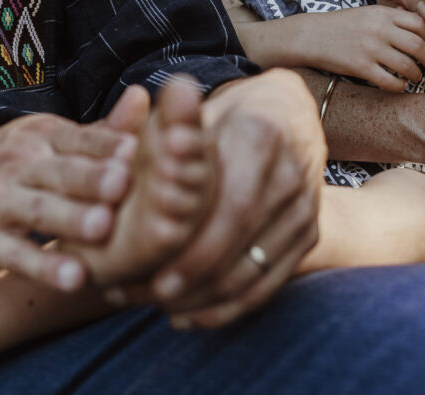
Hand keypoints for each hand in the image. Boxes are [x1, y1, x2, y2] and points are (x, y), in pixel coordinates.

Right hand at [0, 86, 149, 290]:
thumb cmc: (5, 166)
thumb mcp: (43, 140)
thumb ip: (97, 132)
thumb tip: (145, 97)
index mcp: (41, 137)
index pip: (81, 139)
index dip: (110, 145)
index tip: (140, 150)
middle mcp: (19, 165)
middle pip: (63, 172)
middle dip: (93, 177)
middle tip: (125, 183)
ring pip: (40, 211)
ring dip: (72, 219)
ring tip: (103, 227)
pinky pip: (18, 256)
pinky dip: (45, 267)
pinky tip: (73, 278)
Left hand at [131, 69, 326, 327]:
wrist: (289, 113)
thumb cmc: (225, 114)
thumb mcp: (195, 110)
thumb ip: (161, 134)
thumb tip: (116, 155)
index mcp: (259, 139)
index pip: (231, 210)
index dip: (193, 252)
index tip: (149, 277)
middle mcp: (290, 175)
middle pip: (239, 250)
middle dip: (187, 284)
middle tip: (133, 296)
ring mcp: (304, 209)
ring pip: (253, 277)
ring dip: (200, 302)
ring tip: (149, 304)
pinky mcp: (308, 234)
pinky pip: (268, 286)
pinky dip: (226, 309)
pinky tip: (186, 315)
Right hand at [301, 6, 424, 91]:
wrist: (312, 35)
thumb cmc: (341, 25)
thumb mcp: (368, 13)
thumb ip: (391, 19)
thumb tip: (417, 29)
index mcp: (383, 14)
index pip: (419, 24)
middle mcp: (379, 29)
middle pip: (418, 46)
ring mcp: (370, 48)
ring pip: (407, 65)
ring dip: (416, 75)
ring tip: (416, 77)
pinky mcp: (360, 67)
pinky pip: (389, 81)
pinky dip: (399, 86)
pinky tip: (399, 86)